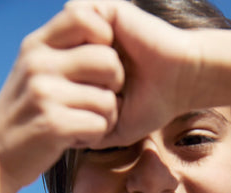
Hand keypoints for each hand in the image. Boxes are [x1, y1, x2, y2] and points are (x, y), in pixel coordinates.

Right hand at [0, 2, 124, 192]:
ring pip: (108, 100)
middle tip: (100, 100)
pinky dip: (95, 137)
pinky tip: (76, 138)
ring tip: (85, 123)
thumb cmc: (25, 115)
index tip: (99, 65)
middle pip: (108, 61)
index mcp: (36, 46)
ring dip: (106, 118)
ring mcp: (45, 93)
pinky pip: (100, 126)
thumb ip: (62, 52)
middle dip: (115, 86)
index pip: (83, 16)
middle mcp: (39, 63)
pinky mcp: (53, 124)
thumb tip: (102, 31)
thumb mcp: (34, 73)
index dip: (105, 38)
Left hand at [66, 0, 200, 147]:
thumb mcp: (117, 127)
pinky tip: (106, 46)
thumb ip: (91, 132)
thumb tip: (66, 141)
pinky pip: (75, 13)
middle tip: (79, 86)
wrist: (180, 79)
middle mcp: (88, 50)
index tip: (75, 106)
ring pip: (59, 33)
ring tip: (92, 67)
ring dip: (73, 52)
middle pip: (51, 55)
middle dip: (59, 73)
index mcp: (89, 75)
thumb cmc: (153, 105)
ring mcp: (97, 29)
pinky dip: (86, 32)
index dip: (58, 92)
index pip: (55, 78)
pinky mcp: (107, 10)